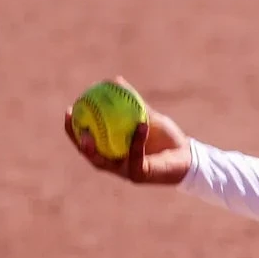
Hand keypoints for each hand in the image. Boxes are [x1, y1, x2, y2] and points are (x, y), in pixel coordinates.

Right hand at [64, 79, 191, 184]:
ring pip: (105, 163)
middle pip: (90, 155)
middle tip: (73, 122)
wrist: (189, 156)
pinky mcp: (141, 176)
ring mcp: (127, 172)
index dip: (74, 129)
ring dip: (95, 148)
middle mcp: (116, 164)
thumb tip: (114, 81)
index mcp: (113, 151)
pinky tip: (141, 124)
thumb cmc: (166, 138)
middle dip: (78, 140)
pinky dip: (138, 141)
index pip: (87, 142)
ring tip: (90, 133)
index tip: (69, 110)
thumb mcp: (148, 117)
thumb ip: (132, 103)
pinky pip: (136, 158)